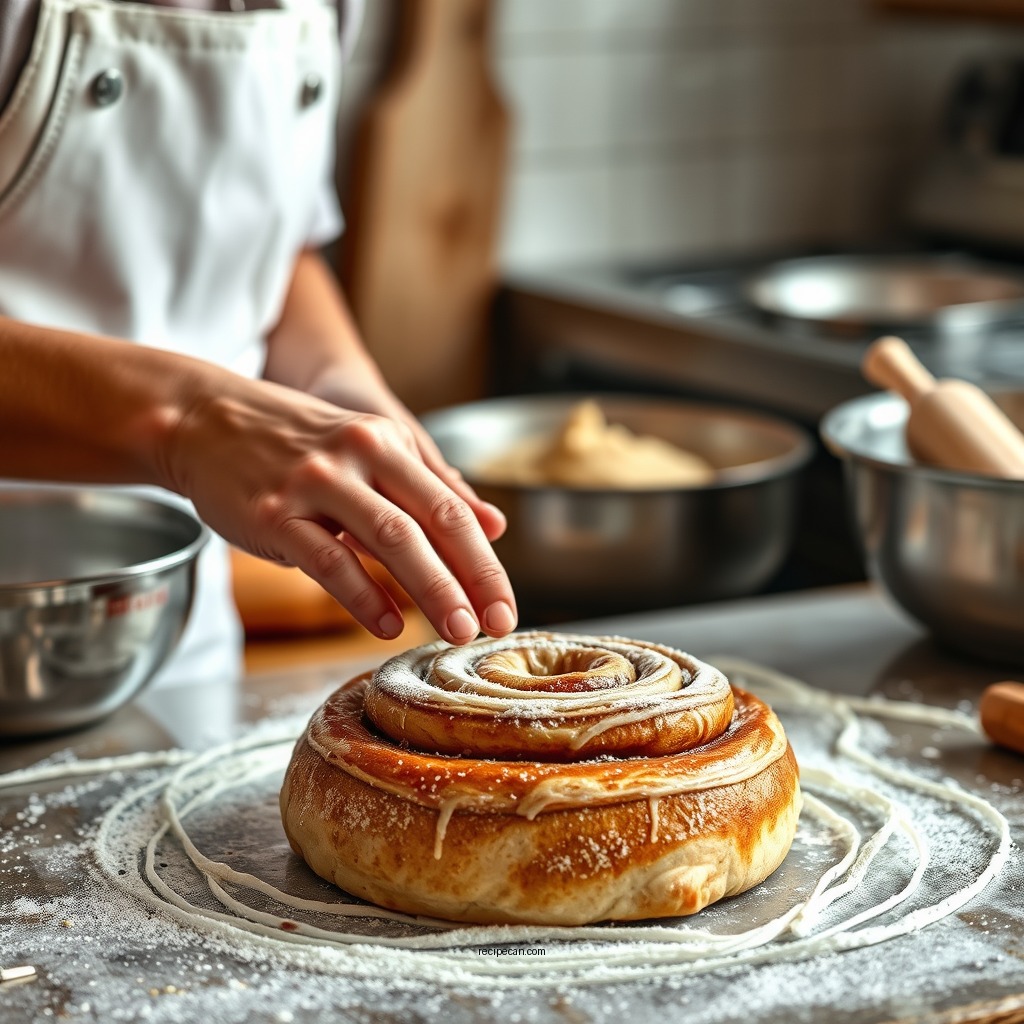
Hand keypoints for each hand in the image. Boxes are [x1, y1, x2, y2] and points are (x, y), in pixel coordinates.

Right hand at [164, 374, 516, 644]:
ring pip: (390, 540)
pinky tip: (386, 625)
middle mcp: (359, 454)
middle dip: (472, 579)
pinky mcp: (274, 513)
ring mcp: (316, 483)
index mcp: (387, 441)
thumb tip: (495, 525)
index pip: (453, 507)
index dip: (486, 561)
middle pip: (432, 523)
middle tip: (497, 625)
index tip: (507, 605)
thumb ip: (430, 483)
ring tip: (457, 630)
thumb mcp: (368, 447)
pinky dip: (362, 596)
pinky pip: (328, 560)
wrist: (204, 419)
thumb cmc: (294, 442)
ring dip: (431, 590)